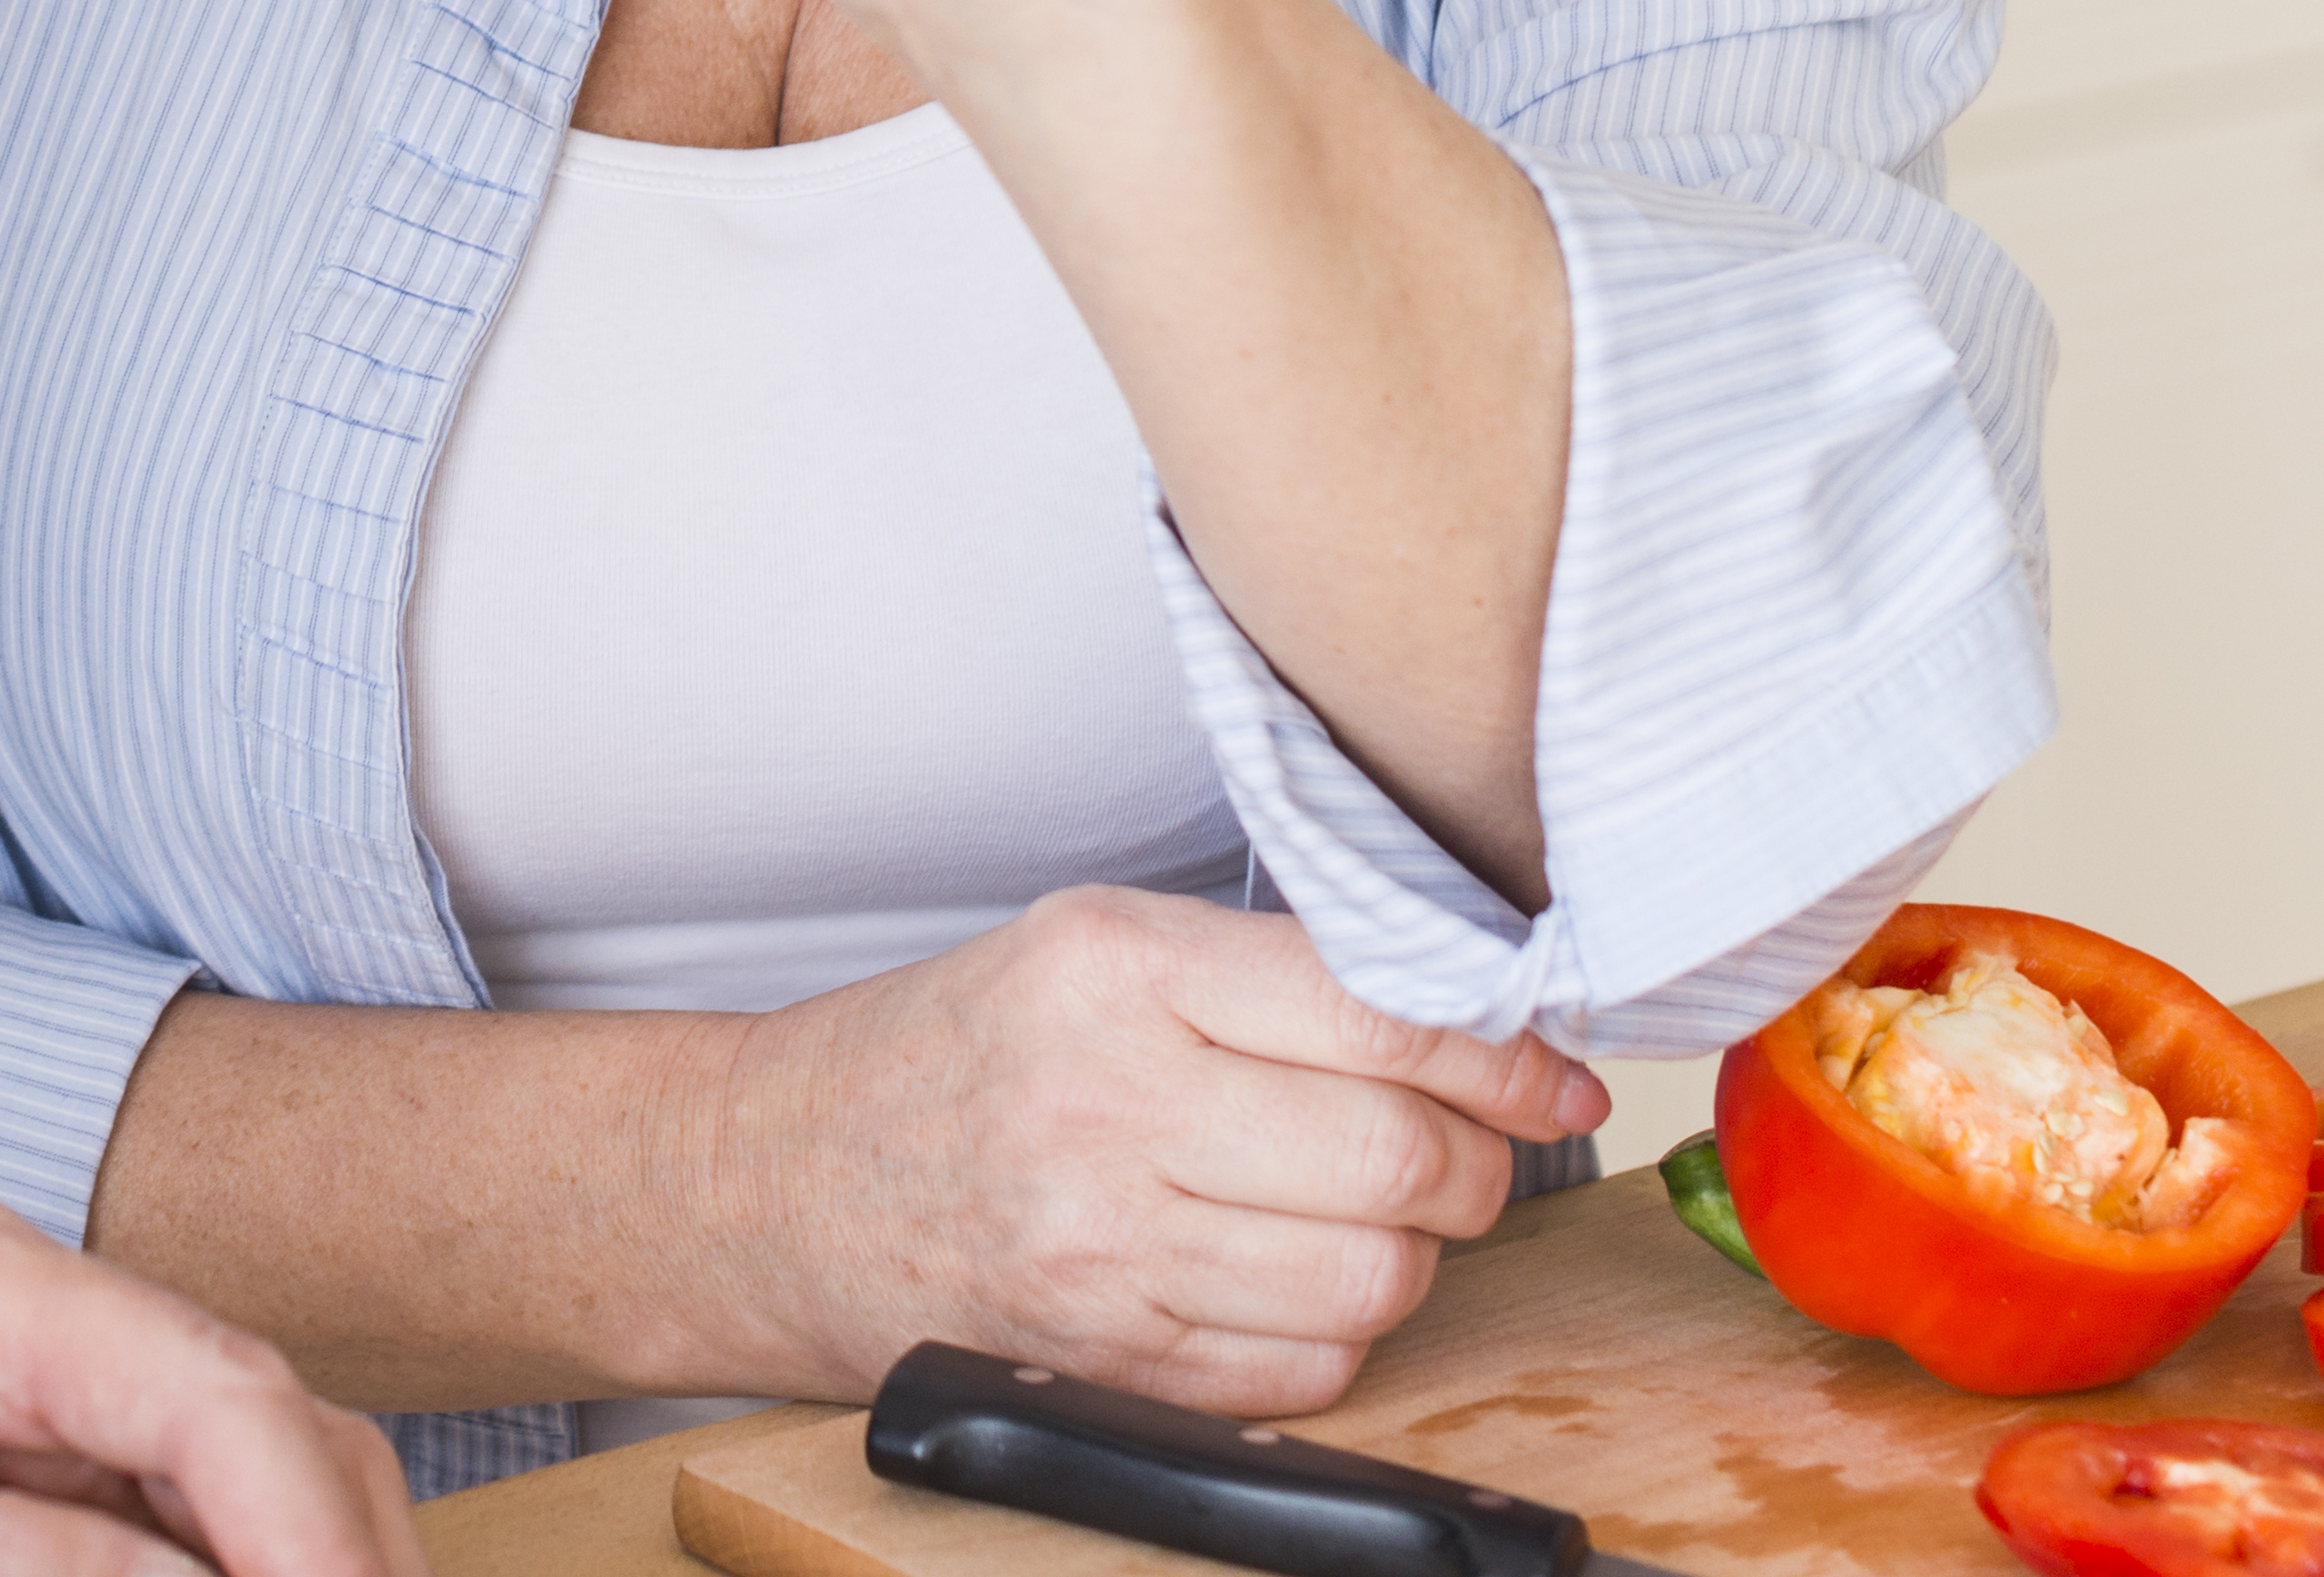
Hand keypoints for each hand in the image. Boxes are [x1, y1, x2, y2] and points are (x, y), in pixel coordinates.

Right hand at [683, 887, 1604, 1421]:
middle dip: (1468, 1164)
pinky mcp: (1103, 1360)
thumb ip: (1270, 975)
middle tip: (1454, 1151)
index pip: (1379, 1007)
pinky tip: (1279, 1282)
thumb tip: (1485, 1024)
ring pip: (1373, 1278)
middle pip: (1397, 1156)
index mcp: (1114, 964)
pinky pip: (1306, 1373)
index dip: (1502, 1051)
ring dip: (1404, 1256)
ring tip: (1356, 1216)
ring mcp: (1101, 1245)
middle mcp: (1107, 1099)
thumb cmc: (950, 1053)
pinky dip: (1330, 1338)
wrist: (772, 1179)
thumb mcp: (1089, 950)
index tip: (1550, 1071)